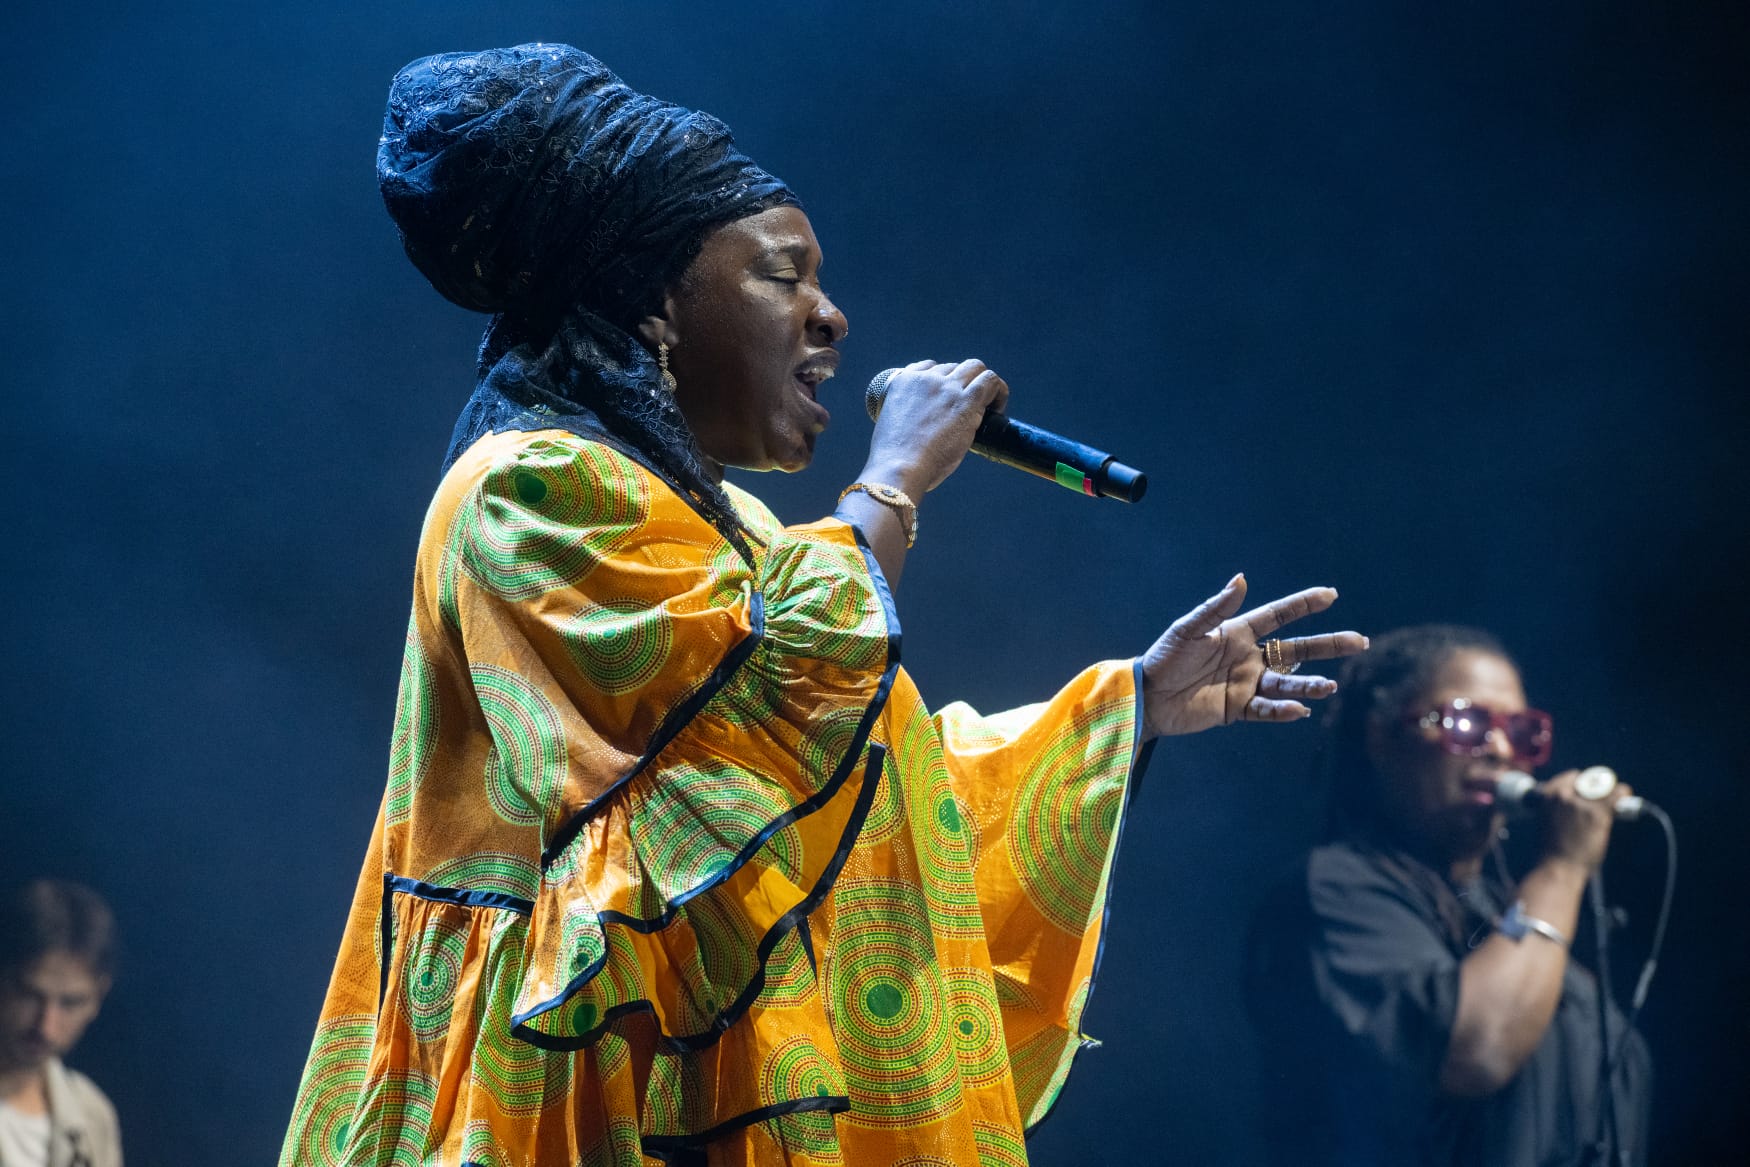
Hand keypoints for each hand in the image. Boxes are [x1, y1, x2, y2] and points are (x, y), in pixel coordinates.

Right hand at [861, 359, 1008, 495]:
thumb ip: (907, 419)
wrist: (900, 466)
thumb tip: (923, 433)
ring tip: (989, 407)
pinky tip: (998, 410)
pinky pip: (990, 381)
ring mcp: (946, 387)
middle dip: (963, 383)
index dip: (943, 382)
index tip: (948, 400)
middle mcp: (925, 379)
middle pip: (953, 367)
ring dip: (983, 384)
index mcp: (903, 381)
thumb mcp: (891, 427)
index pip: (928, 367)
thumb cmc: (895, 459)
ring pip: (974, 368)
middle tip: (969, 407)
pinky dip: (999, 392)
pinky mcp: (965, 401)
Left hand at [1140, 574, 1366, 738]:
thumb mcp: (1188, 630)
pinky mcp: (1238, 709)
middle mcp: (1248, 657)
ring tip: (1329, 686)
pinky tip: (1298, 709)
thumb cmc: (1165, 658)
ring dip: (1308, 684)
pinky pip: (1266, 709)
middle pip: (1296, 649)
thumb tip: (1241, 580)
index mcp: (1237, 632)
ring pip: (1287, 682)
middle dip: (1327, 645)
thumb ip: (1216, 609)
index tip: (1331, 595)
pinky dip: (1282, 710)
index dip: (1303, 605)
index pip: (1278, 616)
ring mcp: (1246, 684)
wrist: (1147, 696)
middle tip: (1359, 642)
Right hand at [1533, 769, 1632, 870]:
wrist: (1559, 866)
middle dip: (1596, 788)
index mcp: (1547, 795)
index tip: (1589, 792)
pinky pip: (1616, 794)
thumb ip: (1558, 806)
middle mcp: (1562, 795)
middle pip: (1588, 780)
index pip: (1571, 777)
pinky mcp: (1597, 813)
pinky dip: (1623, 794)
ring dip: (1610, 793)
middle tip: (1601, 801)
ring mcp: (1580, 803)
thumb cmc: (1553, 848)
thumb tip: (1576, 800)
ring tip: (1615, 802)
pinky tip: (1625, 797)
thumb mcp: (1548, 819)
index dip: (1582, 783)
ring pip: (1604, 786)